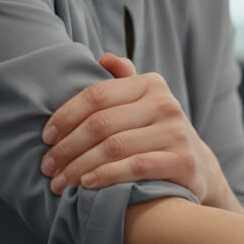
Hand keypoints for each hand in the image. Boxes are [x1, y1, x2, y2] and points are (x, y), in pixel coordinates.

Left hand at [40, 54, 237, 208]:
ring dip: (80, 167)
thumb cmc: (156, 133)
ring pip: (114, 147)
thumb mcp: (144, 102)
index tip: (46, 138)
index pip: (97, 95)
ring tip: (60, 183)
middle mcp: (165, 104)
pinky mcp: (183, 161)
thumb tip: (104, 58)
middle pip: (101, 123)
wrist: (198, 167)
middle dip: (67, 148)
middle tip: (48, 167)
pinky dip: (107, 176)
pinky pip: (136, 167)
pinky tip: (87, 185)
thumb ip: (124, 80)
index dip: (66, 115)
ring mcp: (176, 132)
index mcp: (150, 84)